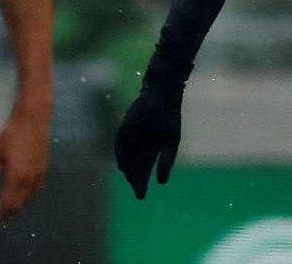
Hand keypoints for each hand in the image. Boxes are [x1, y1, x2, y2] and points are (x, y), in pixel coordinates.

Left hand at [0, 104, 49, 227]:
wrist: (34, 117)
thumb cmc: (12, 133)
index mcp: (17, 177)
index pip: (6, 203)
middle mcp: (30, 179)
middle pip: (18, 204)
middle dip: (7, 214)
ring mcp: (39, 173)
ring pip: (28, 198)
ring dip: (17, 205)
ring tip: (7, 209)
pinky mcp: (44, 167)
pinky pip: (36, 189)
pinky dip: (27, 195)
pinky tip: (23, 193)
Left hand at [113, 79, 183, 199]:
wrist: (163, 96)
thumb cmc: (169, 118)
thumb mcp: (171, 143)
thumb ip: (166, 161)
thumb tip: (161, 182)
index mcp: (150, 150)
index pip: (143, 171)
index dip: (141, 184)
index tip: (141, 197)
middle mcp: (138, 147)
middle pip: (133, 168)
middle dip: (134, 180)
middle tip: (137, 191)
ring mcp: (130, 138)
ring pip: (125, 159)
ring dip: (128, 171)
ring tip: (132, 181)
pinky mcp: (124, 129)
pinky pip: (120, 146)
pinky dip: (121, 156)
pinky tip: (124, 166)